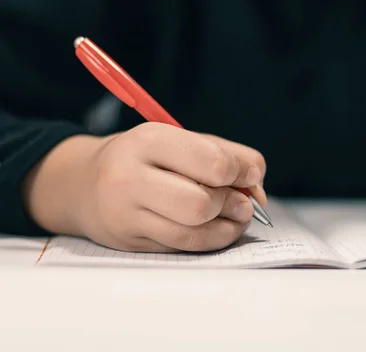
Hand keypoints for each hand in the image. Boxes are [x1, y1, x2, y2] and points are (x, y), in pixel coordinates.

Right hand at [24, 122, 266, 251]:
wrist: (84, 183)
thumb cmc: (146, 158)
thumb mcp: (183, 140)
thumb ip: (228, 155)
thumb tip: (258, 185)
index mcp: (149, 140)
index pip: (211, 162)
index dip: (242, 172)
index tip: (250, 175)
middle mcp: (130, 177)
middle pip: (201, 203)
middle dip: (233, 204)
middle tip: (243, 202)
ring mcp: (125, 213)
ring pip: (193, 231)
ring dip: (228, 227)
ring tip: (236, 216)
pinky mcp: (129, 241)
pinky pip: (183, 247)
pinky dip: (212, 239)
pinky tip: (219, 228)